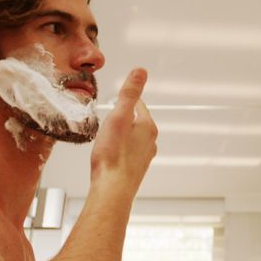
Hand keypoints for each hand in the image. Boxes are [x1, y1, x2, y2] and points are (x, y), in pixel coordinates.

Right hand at [90, 68, 156, 187]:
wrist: (112, 189)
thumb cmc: (113, 156)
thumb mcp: (119, 117)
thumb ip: (129, 94)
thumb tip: (140, 71)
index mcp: (147, 127)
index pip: (139, 105)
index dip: (127, 100)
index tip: (119, 98)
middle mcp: (150, 142)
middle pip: (137, 122)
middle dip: (124, 117)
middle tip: (111, 115)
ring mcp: (144, 157)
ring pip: (134, 139)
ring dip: (123, 134)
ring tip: (110, 134)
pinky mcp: (135, 170)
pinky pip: (128, 153)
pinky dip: (120, 149)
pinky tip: (111, 154)